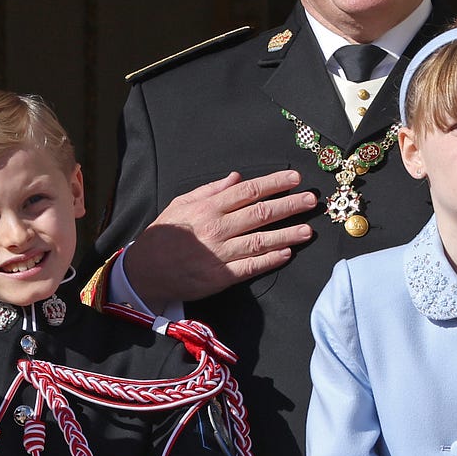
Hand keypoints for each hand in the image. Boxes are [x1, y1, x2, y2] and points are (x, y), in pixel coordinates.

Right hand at [121, 170, 316, 309]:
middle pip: (261, 213)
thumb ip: (209, 190)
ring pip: (261, 240)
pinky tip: (286, 254)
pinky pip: (251, 267)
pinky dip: (270, 260)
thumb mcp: (180, 204)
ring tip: (308, 230)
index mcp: (208, 207)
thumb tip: (235, 178)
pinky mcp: (221, 276)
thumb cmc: (162, 236)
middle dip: (290, 205)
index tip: (295, 178)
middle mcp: (217, 228)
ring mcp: (220, 253)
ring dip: (287, 234)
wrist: (144, 271)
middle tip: (312, 201)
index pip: (248, 191)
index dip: (274, 183)